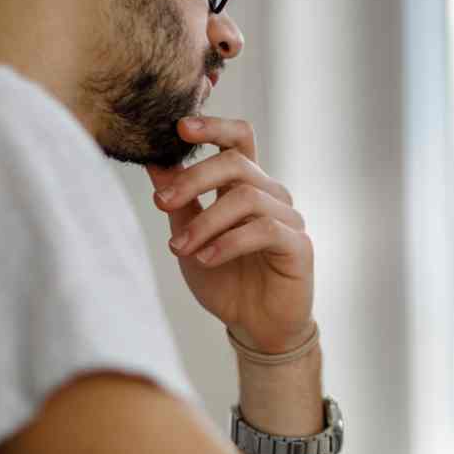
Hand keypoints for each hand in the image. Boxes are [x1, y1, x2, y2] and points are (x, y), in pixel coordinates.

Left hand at [145, 117, 314, 353]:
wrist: (253, 327)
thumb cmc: (225, 280)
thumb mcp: (190, 236)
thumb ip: (179, 201)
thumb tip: (154, 161)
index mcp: (246, 186)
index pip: (239, 139)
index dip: (214, 126)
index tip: (180, 128)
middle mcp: (271, 195)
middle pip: (237, 163)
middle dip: (194, 179)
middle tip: (161, 202)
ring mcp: (288, 218)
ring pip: (246, 198)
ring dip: (206, 222)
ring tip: (179, 247)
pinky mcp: (299, 245)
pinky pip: (264, 230)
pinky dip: (228, 242)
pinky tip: (207, 258)